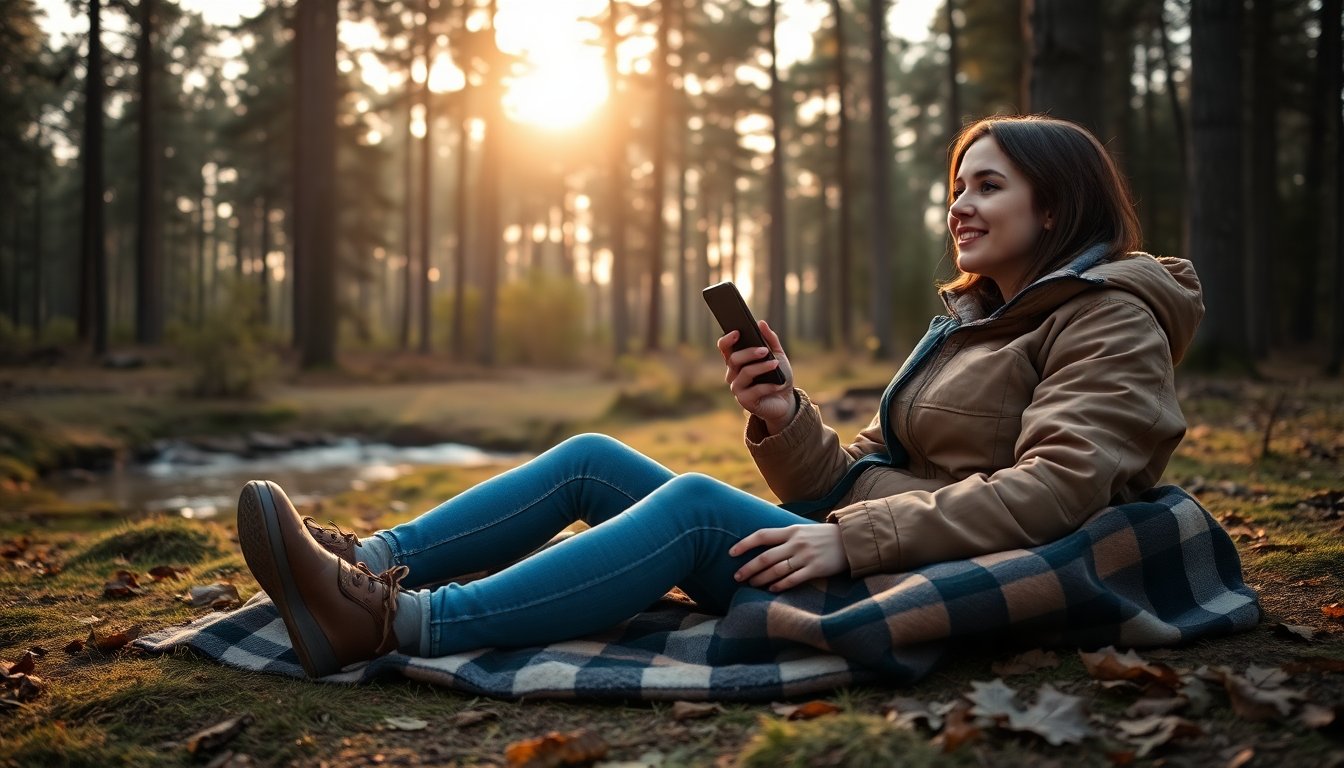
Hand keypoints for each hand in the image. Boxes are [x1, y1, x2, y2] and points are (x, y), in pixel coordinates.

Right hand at [717, 320, 796, 430]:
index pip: (725, 348)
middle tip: (764, 350)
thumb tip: (761, 323)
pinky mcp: (745, 401)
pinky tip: (778, 384)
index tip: (737, 332)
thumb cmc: (778, 376)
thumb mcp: (778, 355)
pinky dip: (768, 386)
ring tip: (775, 364)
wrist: (786, 400)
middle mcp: (733, 374)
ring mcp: (737, 388)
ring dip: (761, 368)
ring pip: (745, 373)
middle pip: (734, 359)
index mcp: (737, 361)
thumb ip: (770, 339)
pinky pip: (755, 390)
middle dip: (749, 353)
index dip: (727, 340)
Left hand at [729, 524, 846, 591]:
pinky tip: (771, 589)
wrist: (851, 540)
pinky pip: (793, 579)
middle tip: (736, 576)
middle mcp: (796, 543)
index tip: (731, 553)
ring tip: (751, 584)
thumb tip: (763, 542)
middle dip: (749, 567)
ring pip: (777, 570)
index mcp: (791, 530)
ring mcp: (806, 556)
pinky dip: (780, 585)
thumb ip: (785, 535)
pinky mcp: (816, 569)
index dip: (744, 544)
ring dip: (761, 579)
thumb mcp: (803, 529)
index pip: (762, 535)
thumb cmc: (823, 536)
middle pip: (766, 557)